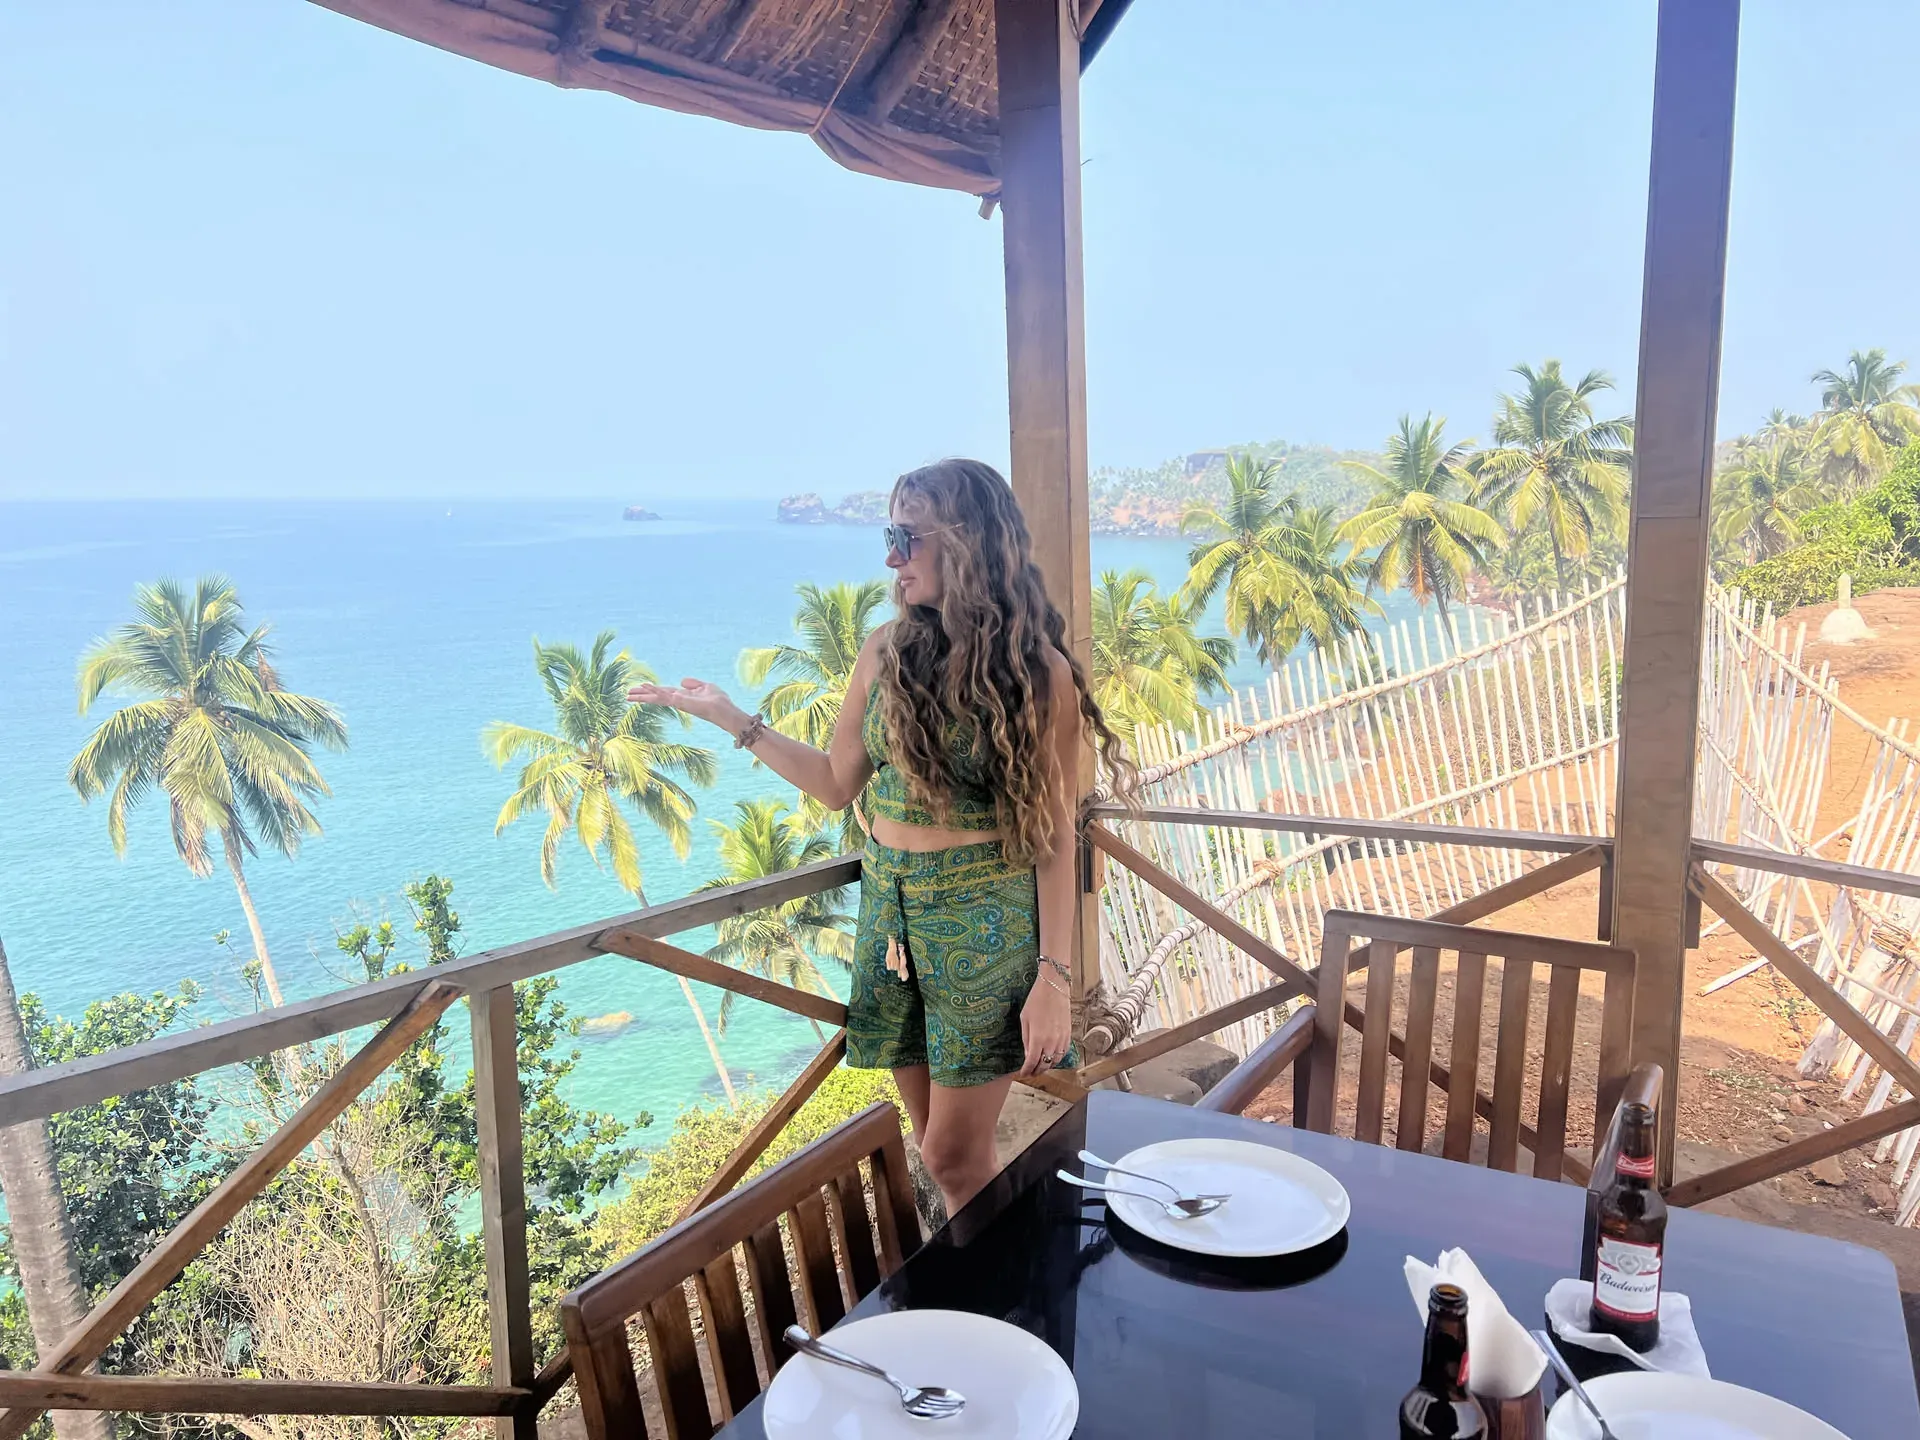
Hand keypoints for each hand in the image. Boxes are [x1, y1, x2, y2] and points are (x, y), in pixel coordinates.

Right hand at [627, 677, 747, 732]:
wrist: (725, 711)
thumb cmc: (718, 701)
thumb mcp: (705, 687)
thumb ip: (693, 684)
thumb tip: (682, 681)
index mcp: (682, 696)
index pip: (663, 692)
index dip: (651, 690)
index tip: (638, 688)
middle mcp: (678, 700)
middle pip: (656, 696)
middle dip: (642, 696)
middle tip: (626, 696)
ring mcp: (679, 702)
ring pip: (657, 697)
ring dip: (643, 695)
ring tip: (629, 695)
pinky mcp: (681, 702)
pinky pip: (665, 695)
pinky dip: (654, 691)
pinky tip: (645, 687)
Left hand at [1019, 972, 1071, 1075]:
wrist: (1054, 988)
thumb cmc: (1036, 1001)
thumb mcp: (1025, 1019)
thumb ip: (1026, 1039)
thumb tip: (1028, 1054)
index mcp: (1037, 1038)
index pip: (1031, 1062)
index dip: (1026, 1070)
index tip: (1023, 1074)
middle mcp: (1051, 1042)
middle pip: (1044, 1065)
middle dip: (1036, 1071)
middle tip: (1031, 1073)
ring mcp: (1061, 1039)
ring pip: (1055, 1061)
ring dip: (1047, 1066)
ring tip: (1040, 1066)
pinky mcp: (1068, 1035)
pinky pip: (1063, 1053)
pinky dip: (1057, 1058)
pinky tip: (1051, 1057)